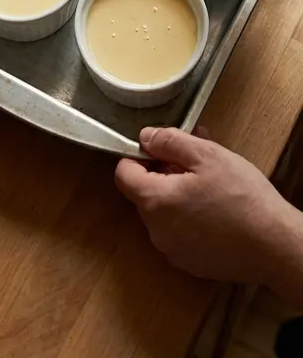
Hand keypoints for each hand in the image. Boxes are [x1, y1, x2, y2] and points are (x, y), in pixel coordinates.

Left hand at [115, 126, 302, 297]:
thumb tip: (145, 137)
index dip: (139, 157)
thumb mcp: (206, 155)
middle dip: (166, 173)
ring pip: (165, 212)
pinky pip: (180, 233)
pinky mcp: (192, 264)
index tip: (162, 151)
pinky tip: (217, 209)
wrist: (279, 247)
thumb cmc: (243, 198)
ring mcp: (173, 251)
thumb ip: (169, 141)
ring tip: (211, 182)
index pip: (124, 174)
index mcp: (153, 201)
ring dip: (180, 193)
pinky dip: (191, 218)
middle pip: (146, 193)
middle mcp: (155, 230)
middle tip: (195, 161)